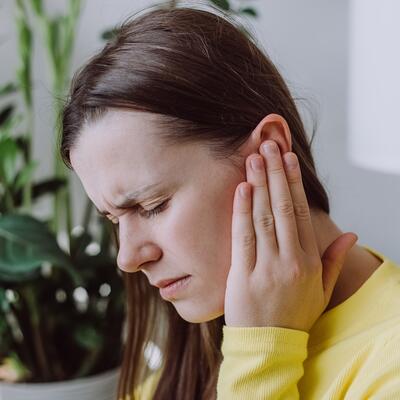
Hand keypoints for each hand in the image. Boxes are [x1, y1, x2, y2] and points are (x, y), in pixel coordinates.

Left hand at [224, 140, 357, 330]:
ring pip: (263, 217)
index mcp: (308, 261)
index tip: (288, 159)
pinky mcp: (242, 275)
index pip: (302, 213)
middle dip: (275, 174)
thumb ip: (335, 260)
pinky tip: (241, 189)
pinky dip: (241, 211)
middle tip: (268, 145)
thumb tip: (351, 233)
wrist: (269, 346)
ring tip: (253, 158)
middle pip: (282, 208)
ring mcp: (265, 267)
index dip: (295, 183)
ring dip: (259, 185)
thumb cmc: (295, 314)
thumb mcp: (322, 290)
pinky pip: (242, 237)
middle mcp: (289, 261)